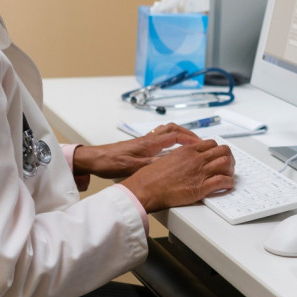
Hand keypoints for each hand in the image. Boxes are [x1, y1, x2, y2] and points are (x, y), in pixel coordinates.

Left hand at [74, 124, 207, 179]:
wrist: (95, 159)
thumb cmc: (111, 162)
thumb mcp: (133, 167)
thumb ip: (152, 165)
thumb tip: (171, 163)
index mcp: (149, 142)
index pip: (175, 135)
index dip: (190, 139)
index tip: (201, 144)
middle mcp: (148, 138)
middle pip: (173, 129)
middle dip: (188, 134)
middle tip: (200, 142)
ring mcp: (144, 140)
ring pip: (166, 131)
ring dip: (180, 134)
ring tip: (189, 143)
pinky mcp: (140, 145)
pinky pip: (160, 136)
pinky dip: (170, 138)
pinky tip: (171, 148)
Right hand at [122, 139, 234, 211]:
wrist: (146, 189)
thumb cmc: (152, 177)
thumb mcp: (167, 158)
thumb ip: (180, 157)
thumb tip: (186, 159)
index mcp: (187, 150)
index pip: (211, 144)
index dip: (218, 150)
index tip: (218, 156)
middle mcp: (196, 159)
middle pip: (223, 151)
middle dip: (228, 157)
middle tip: (228, 165)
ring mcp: (200, 172)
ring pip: (226, 163)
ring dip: (230, 169)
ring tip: (228, 175)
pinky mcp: (201, 187)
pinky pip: (223, 181)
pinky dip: (229, 183)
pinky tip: (227, 185)